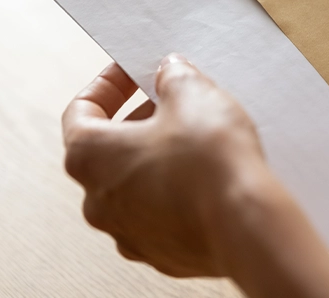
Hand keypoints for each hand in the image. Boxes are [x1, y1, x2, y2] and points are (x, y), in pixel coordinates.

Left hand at [62, 55, 328, 297]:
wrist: (247, 226)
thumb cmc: (209, 162)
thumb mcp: (191, 93)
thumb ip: (173, 76)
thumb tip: (170, 74)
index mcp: (88, 157)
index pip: (81, 110)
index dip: (109, 84)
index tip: (133, 72)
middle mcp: (97, 202)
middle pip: (108, 149)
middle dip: (139, 121)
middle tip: (172, 102)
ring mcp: (128, 234)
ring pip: (135, 185)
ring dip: (158, 159)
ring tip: (195, 139)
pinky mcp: (162, 255)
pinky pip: (163, 215)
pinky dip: (178, 194)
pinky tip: (208, 178)